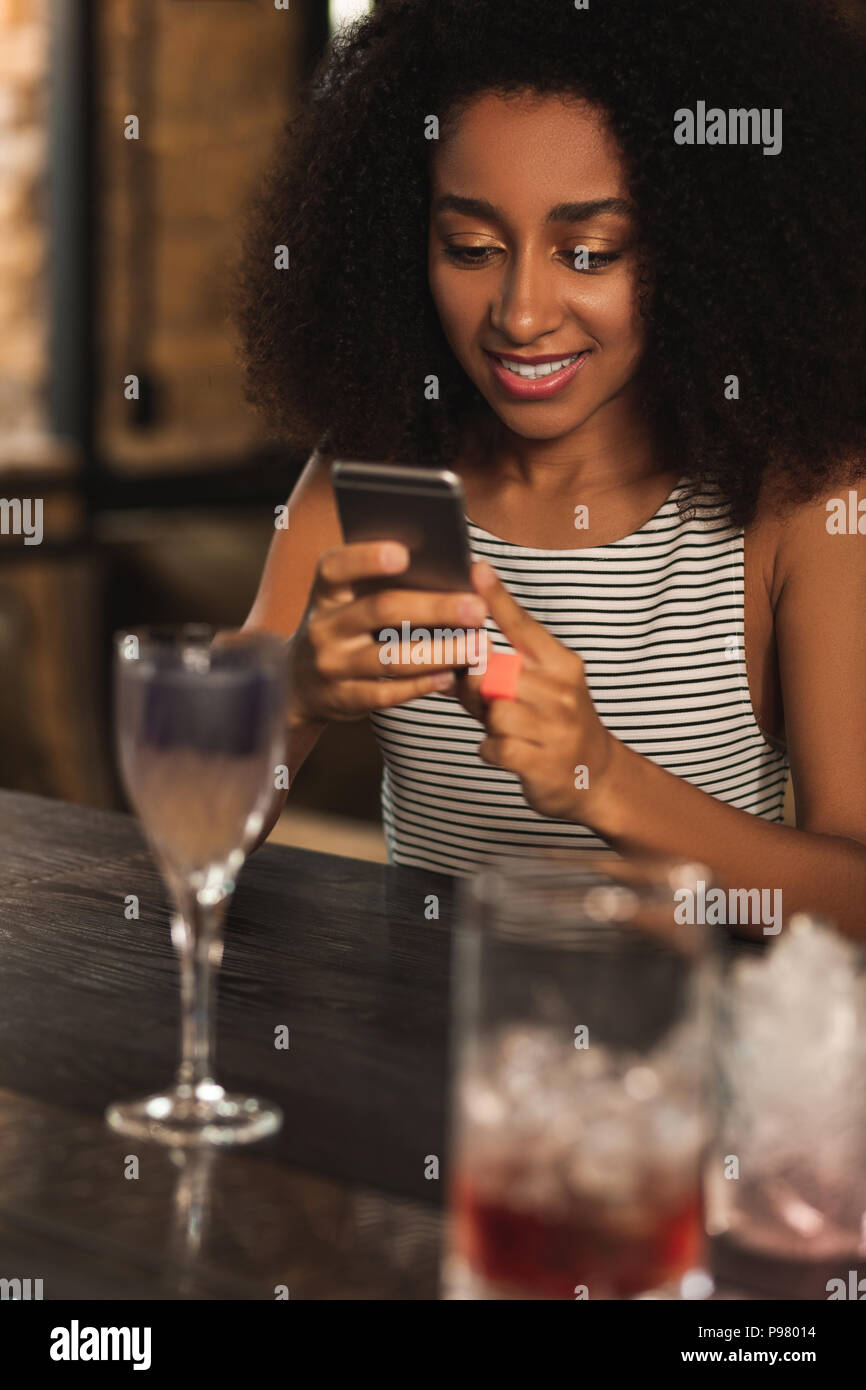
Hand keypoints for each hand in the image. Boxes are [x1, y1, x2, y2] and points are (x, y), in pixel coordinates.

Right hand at [288, 541, 487, 725]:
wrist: (300, 683)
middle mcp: (322, 626)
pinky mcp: (342, 699)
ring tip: (477, 647)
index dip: (366, 558)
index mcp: (326, 592)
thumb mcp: (346, 603)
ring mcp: (331, 665)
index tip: (404, 553)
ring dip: (440, 652)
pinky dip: (422, 684)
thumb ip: (381, 586)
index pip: (336, 567)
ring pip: (390, 657)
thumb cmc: (343, 629)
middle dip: (434, 608)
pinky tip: (451, 676)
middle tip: (477, 609)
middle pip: (380, 610)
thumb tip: (449, 573)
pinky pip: (387, 694)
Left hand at [454, 561, 616, 824]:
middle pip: (494, 672)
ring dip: (487, 723)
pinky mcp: (543, 762)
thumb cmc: (555, 724)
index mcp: (562, 664)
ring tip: (504, 730)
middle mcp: (562, 691)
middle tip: (487, 702)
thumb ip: (496, 671)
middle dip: (478, 688)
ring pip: (494, 710)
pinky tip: (508, 752)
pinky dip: (491, 750)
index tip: (478, 569)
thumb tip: (448, 655)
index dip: (497, 598)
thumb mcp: (538, 689)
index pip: (523, 626)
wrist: (595, 776)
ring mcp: (556, 727)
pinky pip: (495, 746)